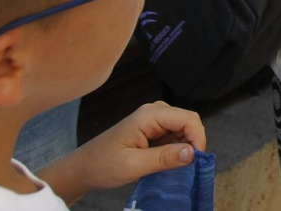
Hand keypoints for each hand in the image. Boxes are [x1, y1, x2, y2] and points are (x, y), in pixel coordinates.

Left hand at [39, 102, 204, 203]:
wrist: (82, 169)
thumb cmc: (102, 166)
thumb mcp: (133, 165)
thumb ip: (163, 158)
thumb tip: (193, 153)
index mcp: (149, 115)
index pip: (188, 119)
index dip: (197, 138)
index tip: (195, 161)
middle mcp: (154, 112)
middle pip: (188, 121)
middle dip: (191, 143)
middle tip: (185, 166)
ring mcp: (153, 120)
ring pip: (182, 129)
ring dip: (183, 147)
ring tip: (171, 166)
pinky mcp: (151, 129)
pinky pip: (173, 135)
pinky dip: (175, 149)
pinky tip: (165, 162)